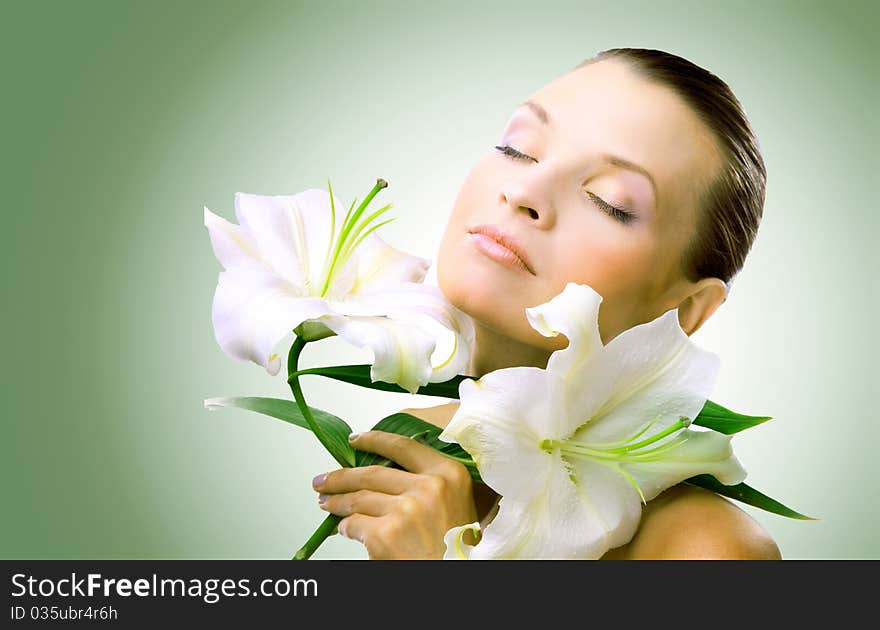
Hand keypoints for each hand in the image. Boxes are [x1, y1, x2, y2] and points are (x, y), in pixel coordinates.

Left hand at [311, 430, 478, 558]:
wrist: (460, 574)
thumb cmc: (458, 547)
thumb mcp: (457, 503)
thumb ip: (431, 483)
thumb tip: (388, 474)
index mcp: (449, 474)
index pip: (403, 446)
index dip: (373, 440)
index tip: (355, 440)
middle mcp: (427, 488)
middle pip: (372, 473)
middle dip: (341, 476)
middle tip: (324, 479)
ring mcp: (404, 511)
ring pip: (358, 498)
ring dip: (336, 501)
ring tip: (326, 502)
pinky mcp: (385, 535)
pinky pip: (354, 525)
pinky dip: (346, 527)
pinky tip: (344, 529)